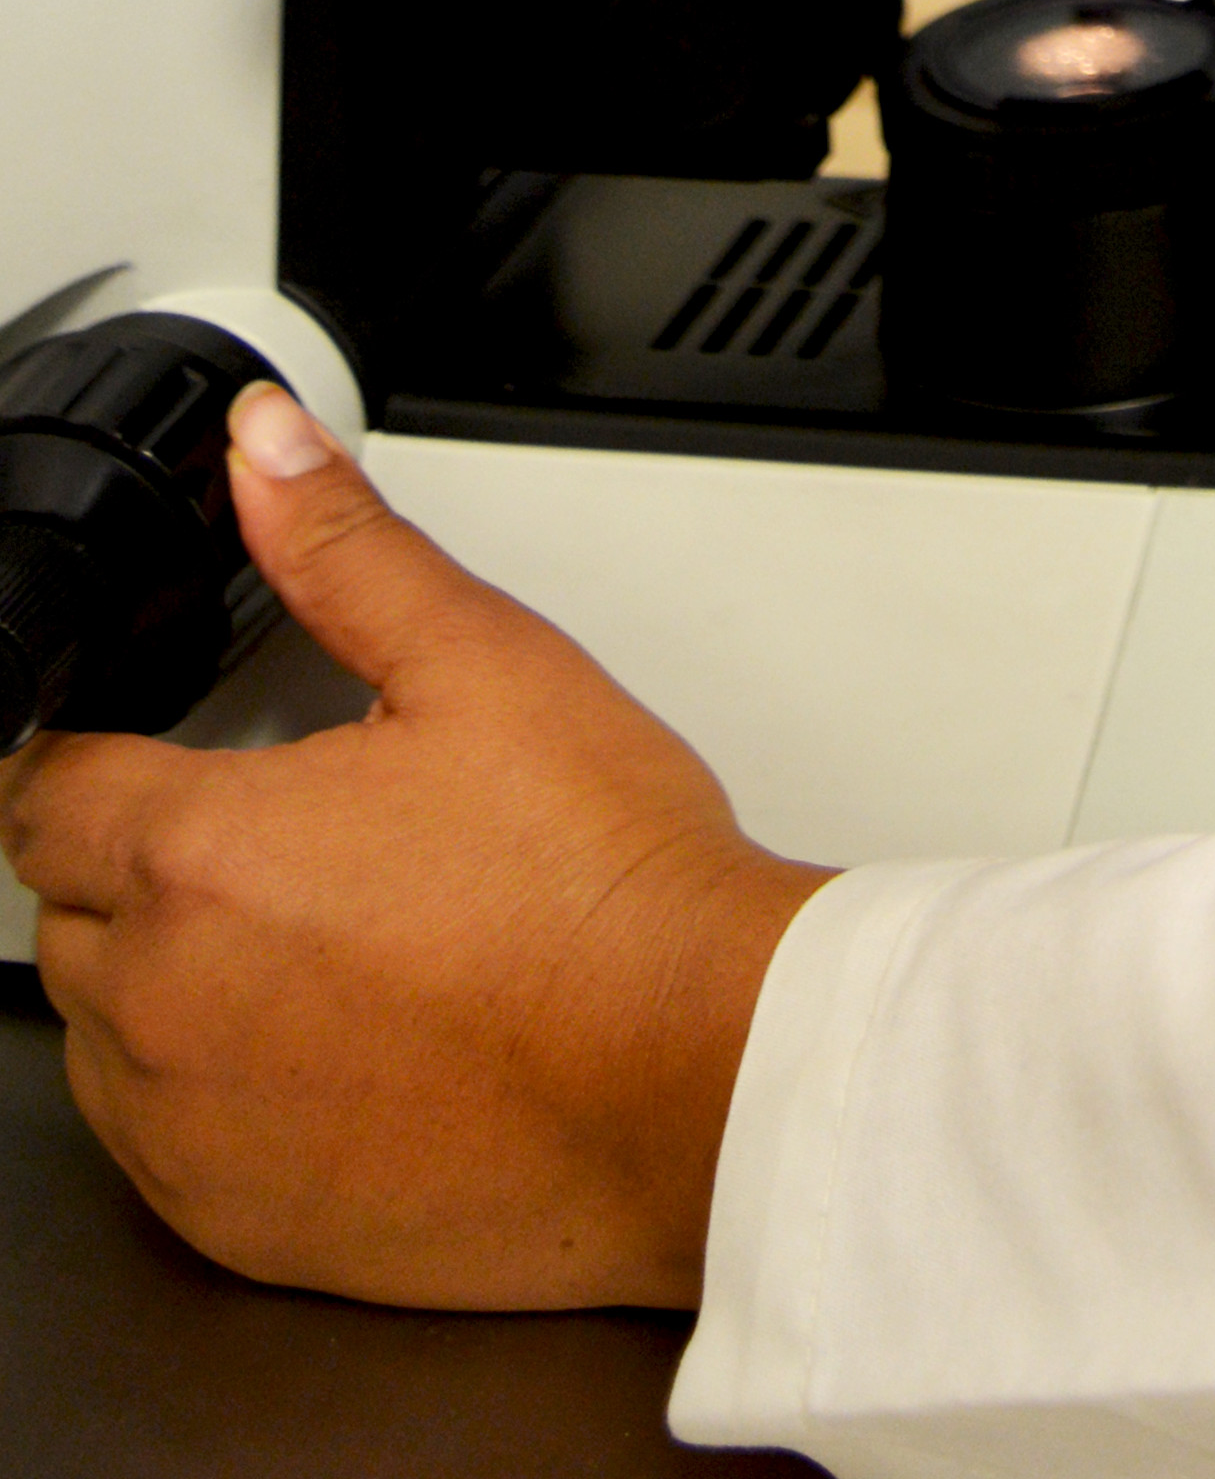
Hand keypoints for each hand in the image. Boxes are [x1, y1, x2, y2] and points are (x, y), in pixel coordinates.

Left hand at [0, 385, 826, 1308]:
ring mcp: (190, 1132)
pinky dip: (210, 1094)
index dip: (93, 752)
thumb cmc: (602, 886)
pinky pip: (157, 1150)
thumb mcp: (484, 664)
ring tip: (314, 940)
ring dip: (167, 981)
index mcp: (200, 854)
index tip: (151, 752)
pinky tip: (326, 1045)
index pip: (45, 790)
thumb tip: (268, 449)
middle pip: (66, 914)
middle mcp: (164, 1004)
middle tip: (278, 838)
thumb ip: (346, 547)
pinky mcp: (235, 1226)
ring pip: (103, 1037)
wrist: (691, 1072)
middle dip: (143, 864)